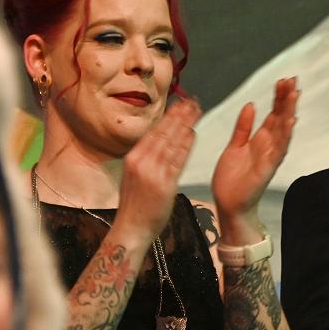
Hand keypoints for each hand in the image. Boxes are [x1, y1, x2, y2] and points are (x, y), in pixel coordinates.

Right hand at [114, 99, 201, 242]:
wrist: (132, 228)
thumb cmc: (135, 205)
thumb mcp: (134, 175)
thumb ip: (146, 158)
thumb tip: (158, 141)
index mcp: (133, 158)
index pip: (154, 131)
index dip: (169, 116)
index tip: (179, 103)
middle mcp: (141, 162)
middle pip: (164, 132)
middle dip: (180, 115)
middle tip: (193, 101)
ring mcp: (153, 172)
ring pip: (172, 142)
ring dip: (186, 124)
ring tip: (197, 111)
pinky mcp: (165, 184)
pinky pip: (178, 160)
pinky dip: (186, 145)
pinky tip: (193, 133)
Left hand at [212, 77, 297, 241]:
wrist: (228, 204)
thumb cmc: (232, 179)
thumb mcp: (234, 146)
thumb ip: (243, 127)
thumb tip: (250, 105)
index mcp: (260, 140)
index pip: (272, 113)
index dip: (278, 97)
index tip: (283, 80)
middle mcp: (269, 146)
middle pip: (280, 117)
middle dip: (286, 99)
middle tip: (292, 79)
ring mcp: (270, 156)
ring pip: (283, 130)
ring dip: (289, 112)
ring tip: (294, 94)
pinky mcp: (267, 167)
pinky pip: (279, 149)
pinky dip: (285, 135)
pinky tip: (290, 122)